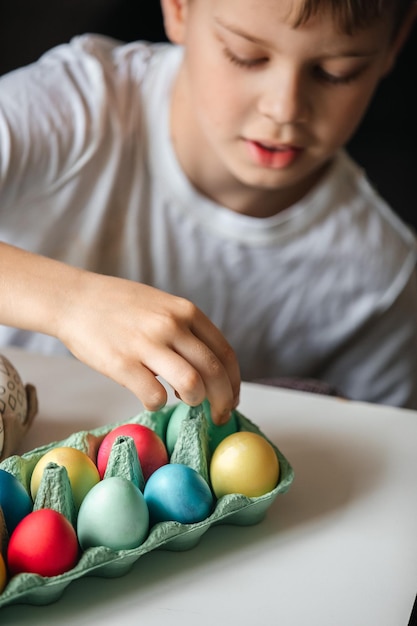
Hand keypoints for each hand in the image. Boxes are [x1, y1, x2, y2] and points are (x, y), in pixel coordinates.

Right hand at [57, 271, 240, 423]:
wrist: (74, 300)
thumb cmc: (119, 307)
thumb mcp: (162, 306)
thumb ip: (186, 331)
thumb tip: (208, 371)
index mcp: (186, 311)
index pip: (225, 353)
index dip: (233, 382)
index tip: (231, 399)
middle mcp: (172, 325)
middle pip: (214, 373)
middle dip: (222, 401)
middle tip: (218, 415)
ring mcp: (147, 344)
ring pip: (192, 385)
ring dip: (194, 401)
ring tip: (182, 401)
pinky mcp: (122, 364)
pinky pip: (155, 397)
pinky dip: (157, 404)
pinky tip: (150, 398)